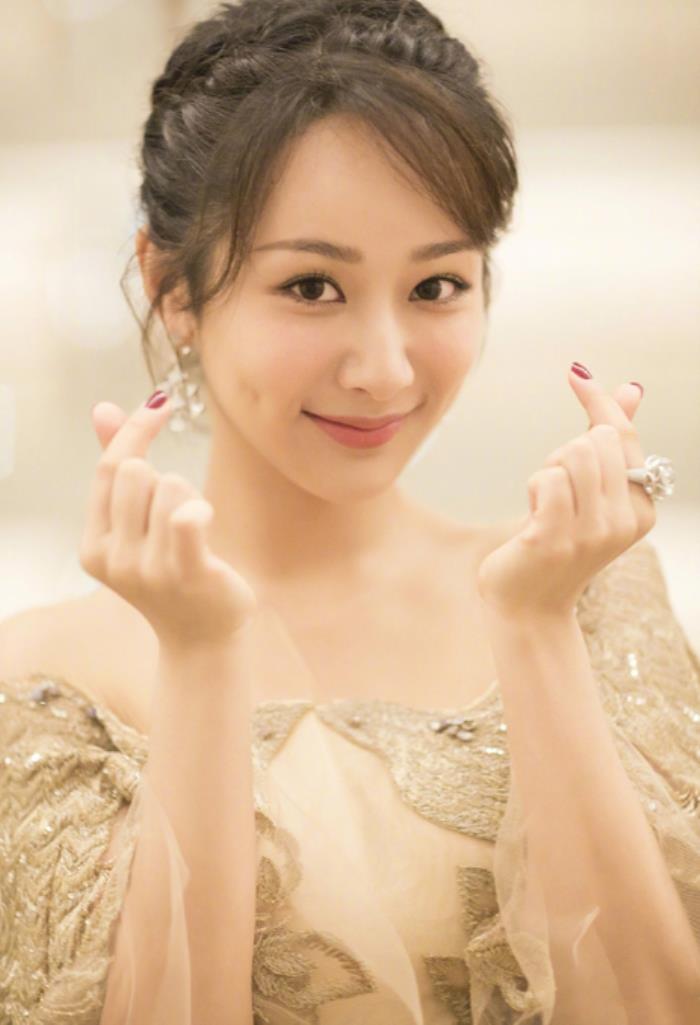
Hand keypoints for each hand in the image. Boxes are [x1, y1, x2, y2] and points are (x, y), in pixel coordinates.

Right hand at [79, 395, 258, 651]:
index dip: (136, 429)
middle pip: (137, 472)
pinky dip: (200, 508)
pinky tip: (206, 525)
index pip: (109, 467)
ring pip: (169, 485)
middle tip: (180, 516)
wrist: (203, 637)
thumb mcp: (137, 524)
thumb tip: (102, 408)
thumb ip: (118, 467)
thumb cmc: (172, 572)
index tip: (161, 402)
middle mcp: (112, 559)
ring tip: (194, 533)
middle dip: (167, 478)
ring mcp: (146, 569)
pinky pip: (186, 514)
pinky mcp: (185, 572)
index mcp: (93, 546)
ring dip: (190, 497)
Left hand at [476, 368, 655, 618]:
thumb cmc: (556, 543)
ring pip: (570, 454)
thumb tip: (632, 388)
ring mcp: (593, 532)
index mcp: (642, 508)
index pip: (622, 436)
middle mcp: (625, 521)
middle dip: (564, 455)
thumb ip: (612, 442)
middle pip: (592, 440)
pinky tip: (534, 520)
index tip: (577, 374)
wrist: (529, 606)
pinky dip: (534, 490)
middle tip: (558, 495)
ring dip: (548, 473)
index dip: (600, 402)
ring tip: (546, 508)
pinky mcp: (557, 538)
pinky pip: (546, 480)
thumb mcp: (592, 493)